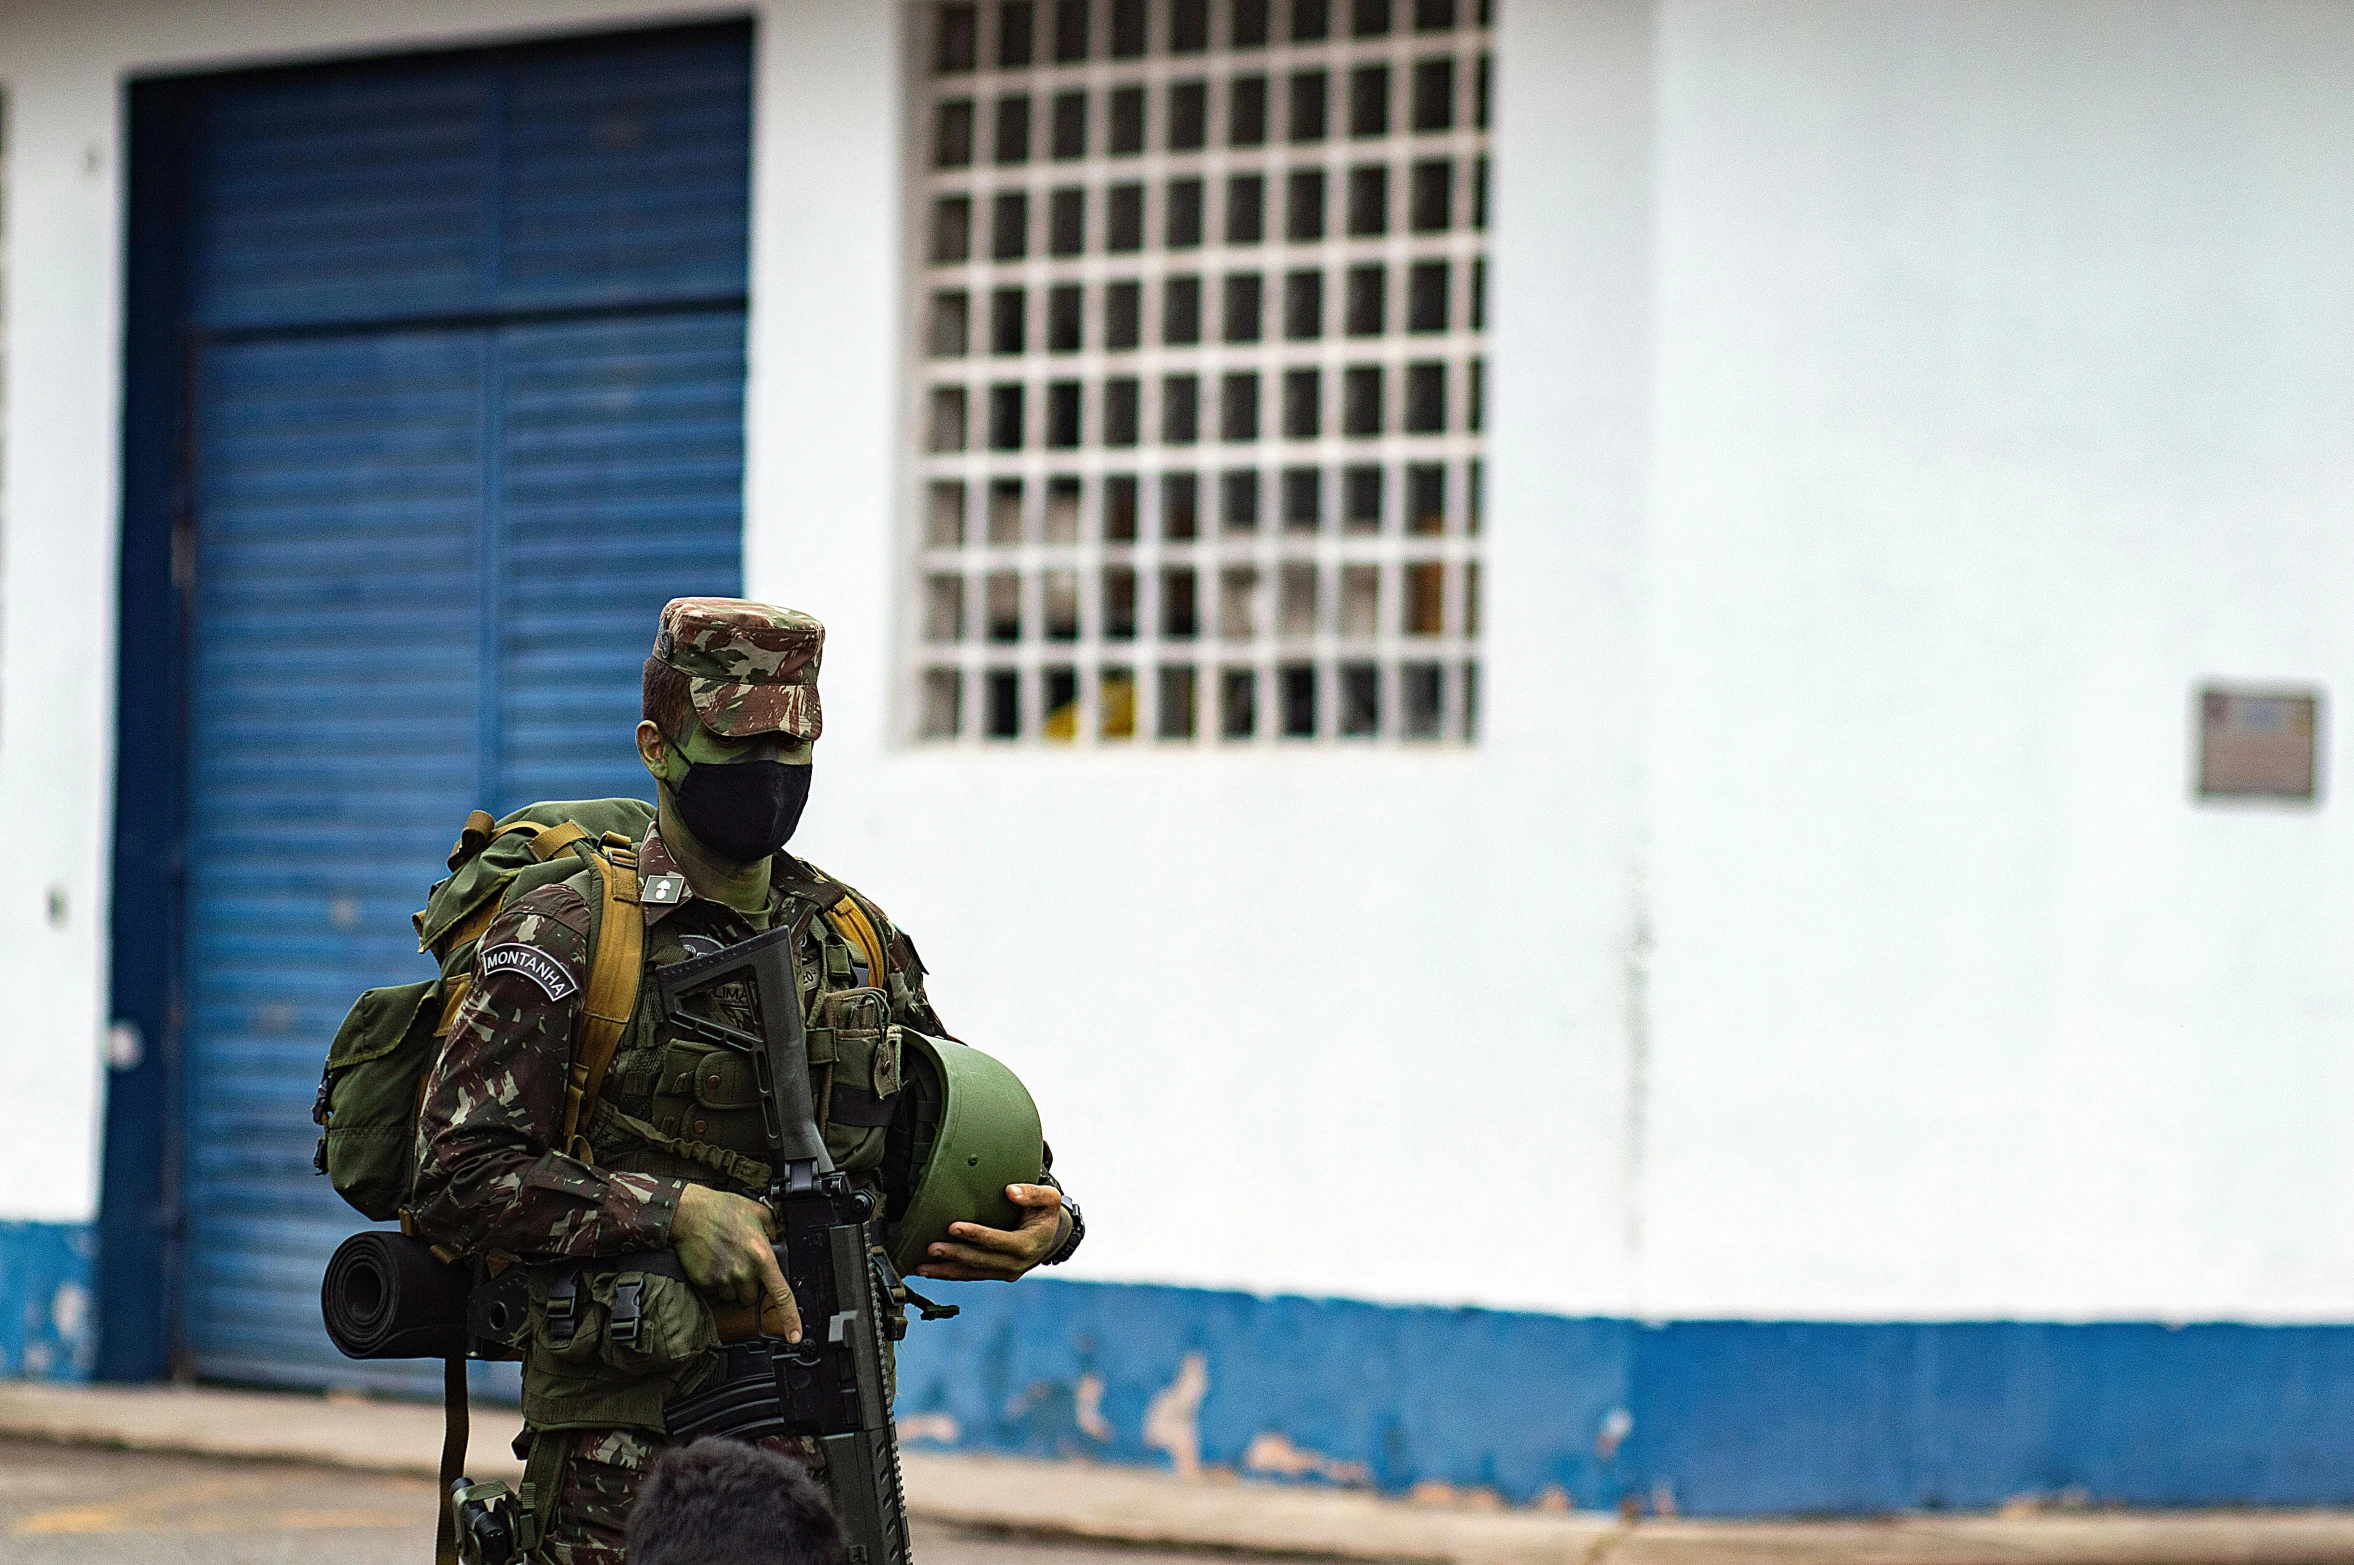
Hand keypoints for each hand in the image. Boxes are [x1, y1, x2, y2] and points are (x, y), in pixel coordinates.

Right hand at [672, 1184, 801, 1342]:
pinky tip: (713, 1262)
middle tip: (741, 1263)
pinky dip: (715, 1283)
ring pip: (732, 1297)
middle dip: (749, 1286)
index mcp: (762, 1257)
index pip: (781, 1295)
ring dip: (732, 1286)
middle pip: (751, 1297)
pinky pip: (715, 1293)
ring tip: (725, 1259)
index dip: (791, 1319)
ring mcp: (722, 1279)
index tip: (794, 1336)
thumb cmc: (722, 1209)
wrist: (690, 1213)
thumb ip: (773, 1230)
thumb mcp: (759, 1212)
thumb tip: (778, 1242)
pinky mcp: (705, 1282)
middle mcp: (743, 1272)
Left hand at [915, 1184, 1066, 1281]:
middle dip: (954, 1254)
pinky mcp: (997, 1274)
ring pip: (972, 1273)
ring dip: (946, 1270)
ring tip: (922, 1266)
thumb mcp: (1049, 1198)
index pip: (998, 1241)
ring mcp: (1006, 1272)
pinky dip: (950, 1274)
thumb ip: (1032, 1193)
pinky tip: (931, 1271)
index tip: (953, 1226)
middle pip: (980, 1260)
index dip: (976, 1235)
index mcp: (1028, 1245)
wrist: (1052, 1237)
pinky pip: (971, 1276)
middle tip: (931, 1247)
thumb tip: (1010, 1191)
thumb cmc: (1046, 1213)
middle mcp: (1016, 1264)